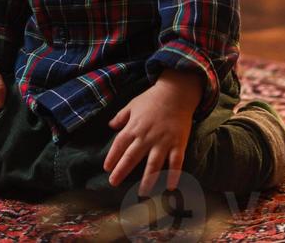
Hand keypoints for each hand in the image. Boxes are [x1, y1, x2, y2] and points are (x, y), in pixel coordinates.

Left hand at [102, 69, 203, 195]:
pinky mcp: (178, 144)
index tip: (107, 168)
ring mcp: (163, 142)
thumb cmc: (152, 99)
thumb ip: (121, 116)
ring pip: (153, 164)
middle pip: (132, 157)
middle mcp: (147, 137)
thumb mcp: (133, 104)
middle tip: (113, 183)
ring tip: (142, 193)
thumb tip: (110, 126)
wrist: (176, 93)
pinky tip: (170, 187)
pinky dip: (173, 175)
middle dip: (121, 171)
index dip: (112, 157)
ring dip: (148, 180)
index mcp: (134, 127)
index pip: (120, 144)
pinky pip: (176, 163)